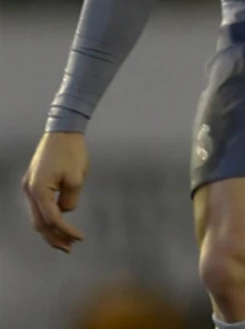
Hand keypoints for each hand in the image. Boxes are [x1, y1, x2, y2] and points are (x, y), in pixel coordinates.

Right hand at [21, 132, 87, 252]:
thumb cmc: (72, 152)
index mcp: (38, 190)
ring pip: (37, 216)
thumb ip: (70, 199)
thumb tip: (65, 212)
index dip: (66, 231)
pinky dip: (49, 217)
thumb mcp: (76, 178)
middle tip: (70, 248)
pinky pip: (39, 206)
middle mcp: (29, 190)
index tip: (80, 238)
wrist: (63, 131)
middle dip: (54, 237)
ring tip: (66, 241)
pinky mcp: (34, 183)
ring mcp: (29, 187)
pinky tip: (61, 223)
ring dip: (51, 229)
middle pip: (39, 223)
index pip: (52, 219)